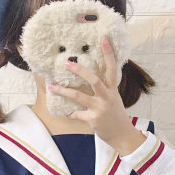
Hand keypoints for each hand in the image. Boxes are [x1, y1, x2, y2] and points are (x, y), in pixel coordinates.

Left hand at [48, 37, 145, 156]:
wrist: (122, 135)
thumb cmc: (115, 115)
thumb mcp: (113, 99)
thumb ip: (104, 89)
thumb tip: (90, 78)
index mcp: (112, 90)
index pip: (112, 68)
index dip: (108, 54)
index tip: (103, 39)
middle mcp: (107, 97)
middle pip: (94, 80)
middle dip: (80, 71)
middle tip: (67, 63)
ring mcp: (100, 108)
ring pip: (79, 96)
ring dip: (64, 91)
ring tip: (52, 87)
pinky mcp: (93, 119)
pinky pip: (77, 114)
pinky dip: (70, 113)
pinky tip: (64, 112)